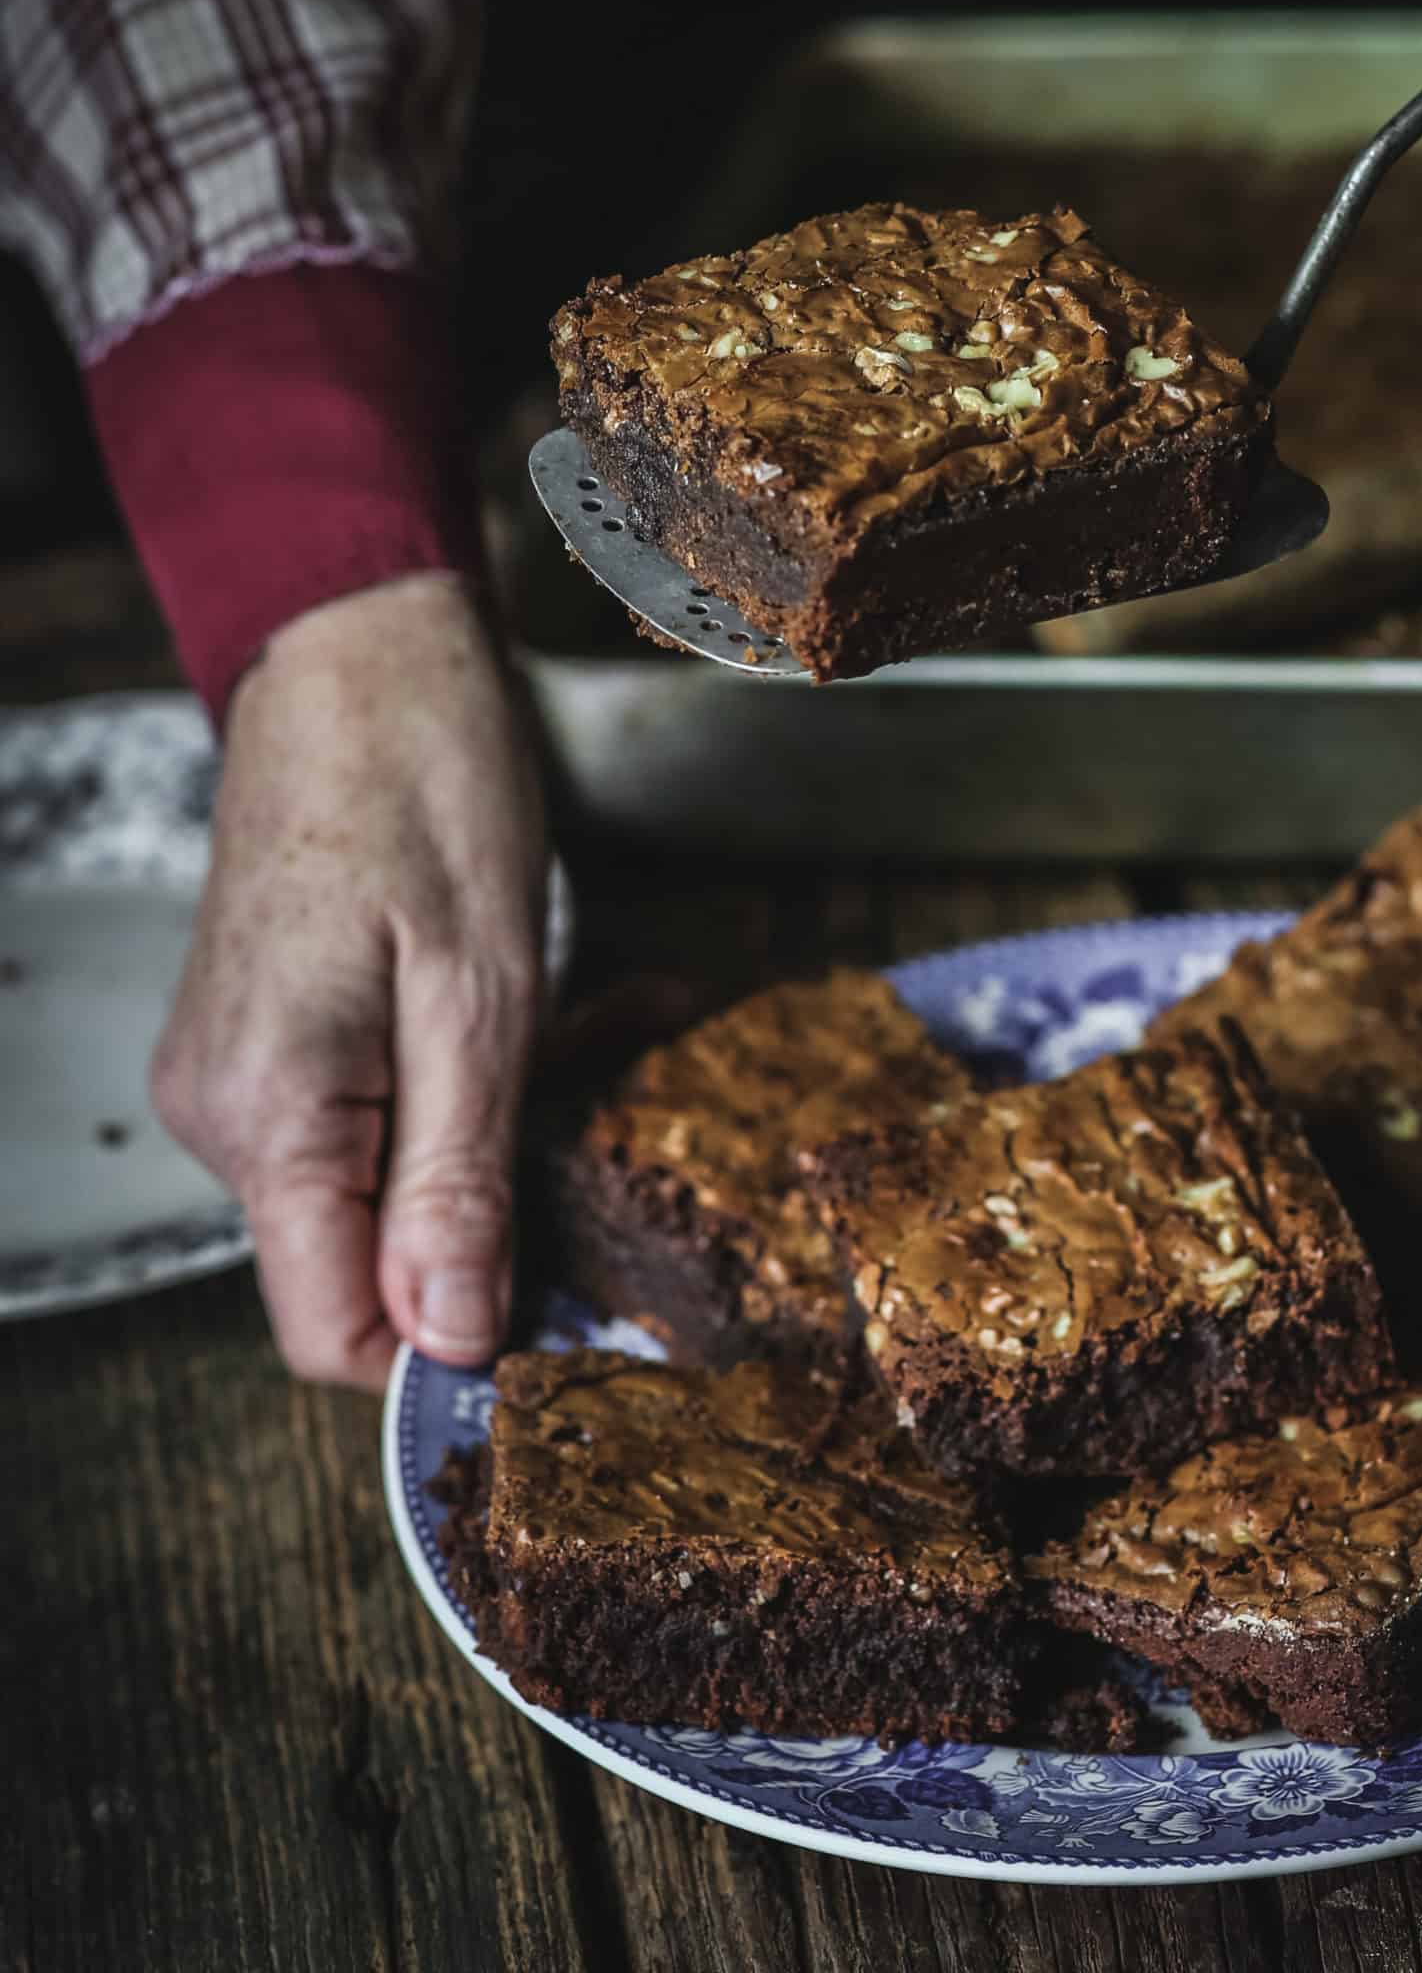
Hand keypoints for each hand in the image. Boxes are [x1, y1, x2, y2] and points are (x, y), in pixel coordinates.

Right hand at [153, 574, 547, 1388]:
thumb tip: (452, 1345)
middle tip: (618, 1098)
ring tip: (604, 1021)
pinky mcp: (273, 1036)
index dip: (451, 1344)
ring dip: (505, 1129)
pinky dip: (467, 1082)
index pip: (336, 1333)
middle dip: (509, 1209)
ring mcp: (241, 1075)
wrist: (356, 650)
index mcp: (269, 1115)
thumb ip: (457, 1180)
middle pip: (370, 1261)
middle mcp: (227, 1114)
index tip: (574, 1292)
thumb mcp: (480, 995)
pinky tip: (547, 1007)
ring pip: (386, 1183)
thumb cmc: (423, 786)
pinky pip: (374, 1113)